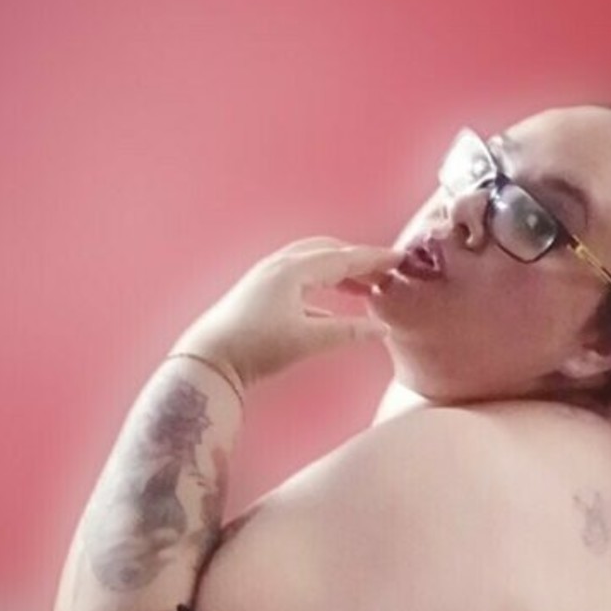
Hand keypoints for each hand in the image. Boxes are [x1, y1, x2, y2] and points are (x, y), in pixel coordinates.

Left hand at [169, 238, 400, 388]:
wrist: (210, 358)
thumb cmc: (256, 347)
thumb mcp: (307, 340)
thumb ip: (347, 333)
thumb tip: (381, 329)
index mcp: (295, 269)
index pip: (344, 257)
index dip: (374, 259)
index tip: (399, 259)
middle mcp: (281, 265)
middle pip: (329, 252)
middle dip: (359, 261)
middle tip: (384, 275)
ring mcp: (269, 277)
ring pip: (314, 264)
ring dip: (341, 272)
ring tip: (365, 288)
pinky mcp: (262, 294)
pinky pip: (302, 281)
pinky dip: (324, 288)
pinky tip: (336, 309)